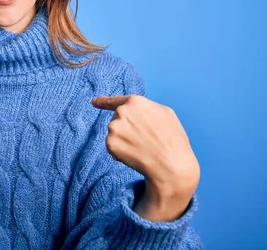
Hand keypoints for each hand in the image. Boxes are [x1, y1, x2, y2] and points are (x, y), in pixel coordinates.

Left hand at [92, 95, 199, 220]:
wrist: (171, 165)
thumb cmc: (173, 139)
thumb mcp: (166, 113)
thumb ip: (147, 108)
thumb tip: (137, 110)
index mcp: (135, 102)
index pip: (114, 101)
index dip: (103, 102)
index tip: (94, 102)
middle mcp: (121, 112)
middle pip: (117, 120)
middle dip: (126, 129)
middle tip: (143, 139)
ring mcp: (114, 128)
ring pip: (115, 134)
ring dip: (123, 141)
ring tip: (142, 148)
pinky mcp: (110, 143)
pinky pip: (113, 147)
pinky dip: (120, 152)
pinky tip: (135, 155)